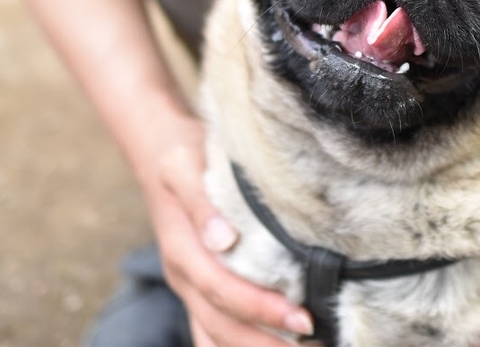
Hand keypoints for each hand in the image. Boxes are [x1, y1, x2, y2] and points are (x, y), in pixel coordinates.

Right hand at [138, 114, 315, 345]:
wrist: (162, 152)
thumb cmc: (185, 155)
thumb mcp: (186, 165)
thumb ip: (201, 201)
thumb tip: (223, 239)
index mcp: (181, 250)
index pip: (222, 290)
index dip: (261, 309)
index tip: (303, 319)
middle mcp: (183, 278)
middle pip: (220, 326)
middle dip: (267, 342)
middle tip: (316, 344)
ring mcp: (190, 289)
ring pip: (215, 337)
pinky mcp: (199, 290)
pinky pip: (214, 333)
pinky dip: (242, 345)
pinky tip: (279, 346)